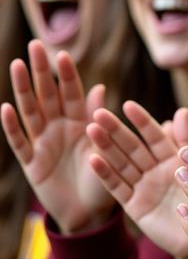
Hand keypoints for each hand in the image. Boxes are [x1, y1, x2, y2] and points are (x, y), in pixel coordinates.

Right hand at [1, 40, 113, 232]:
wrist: (91, 212)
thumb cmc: (103, 177)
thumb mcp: (107, 147)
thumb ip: (100, 119)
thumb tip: (101, 87)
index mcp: (80, 123)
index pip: (72, 93)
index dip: (67, 74)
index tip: (62, 53)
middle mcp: (59, 129)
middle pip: (48, 95)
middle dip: (41, 71)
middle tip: (35, 45)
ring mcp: (43, 144)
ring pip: (31, 112)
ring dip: (24, 90)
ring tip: (17, 65)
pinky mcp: (32, 163)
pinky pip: (20, 142)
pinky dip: (13, 126)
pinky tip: (6, 108)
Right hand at [87, 103, 187, 258]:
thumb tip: (181, 111)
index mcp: (175, 158)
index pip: (155, 136)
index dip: (142, 121)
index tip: (127, 104)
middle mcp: (156, 170)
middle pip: (133, 147)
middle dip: (116, 130)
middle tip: (98, 113)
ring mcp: (144, 187)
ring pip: (122, 163)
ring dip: (106, 147)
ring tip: (90, 129)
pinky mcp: (135, 206)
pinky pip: (118, 188)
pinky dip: (105, 174)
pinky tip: (92, 159)